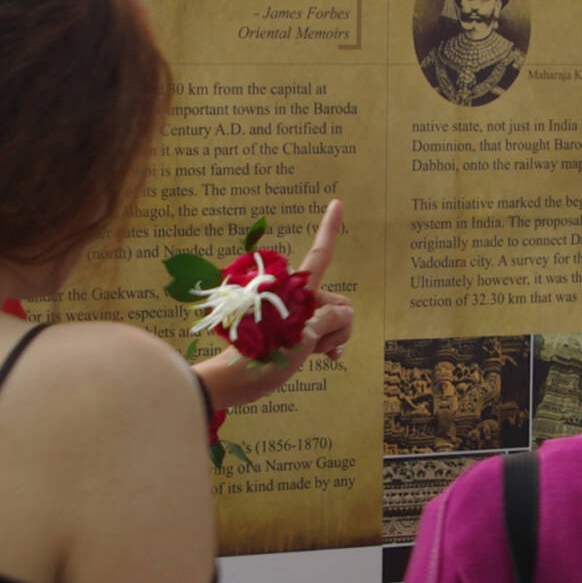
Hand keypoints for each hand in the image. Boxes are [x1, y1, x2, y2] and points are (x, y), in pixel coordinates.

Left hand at [196, 201, 355, 411]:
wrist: (235, 379)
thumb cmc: (263, 357)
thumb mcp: (302, 339)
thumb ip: (330, 320)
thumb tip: (345, 314)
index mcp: (297, 291)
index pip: (320, 256)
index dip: (329, 230)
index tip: (337, 203)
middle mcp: (298, 299)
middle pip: (338, 302)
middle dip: (337, 325)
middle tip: (314, 346)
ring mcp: (298, 316)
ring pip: (335, 320)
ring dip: (331, 339)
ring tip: (309, 354)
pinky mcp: (297, 333)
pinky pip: (325, 332)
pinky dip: (328, 344)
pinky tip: (328, 359)